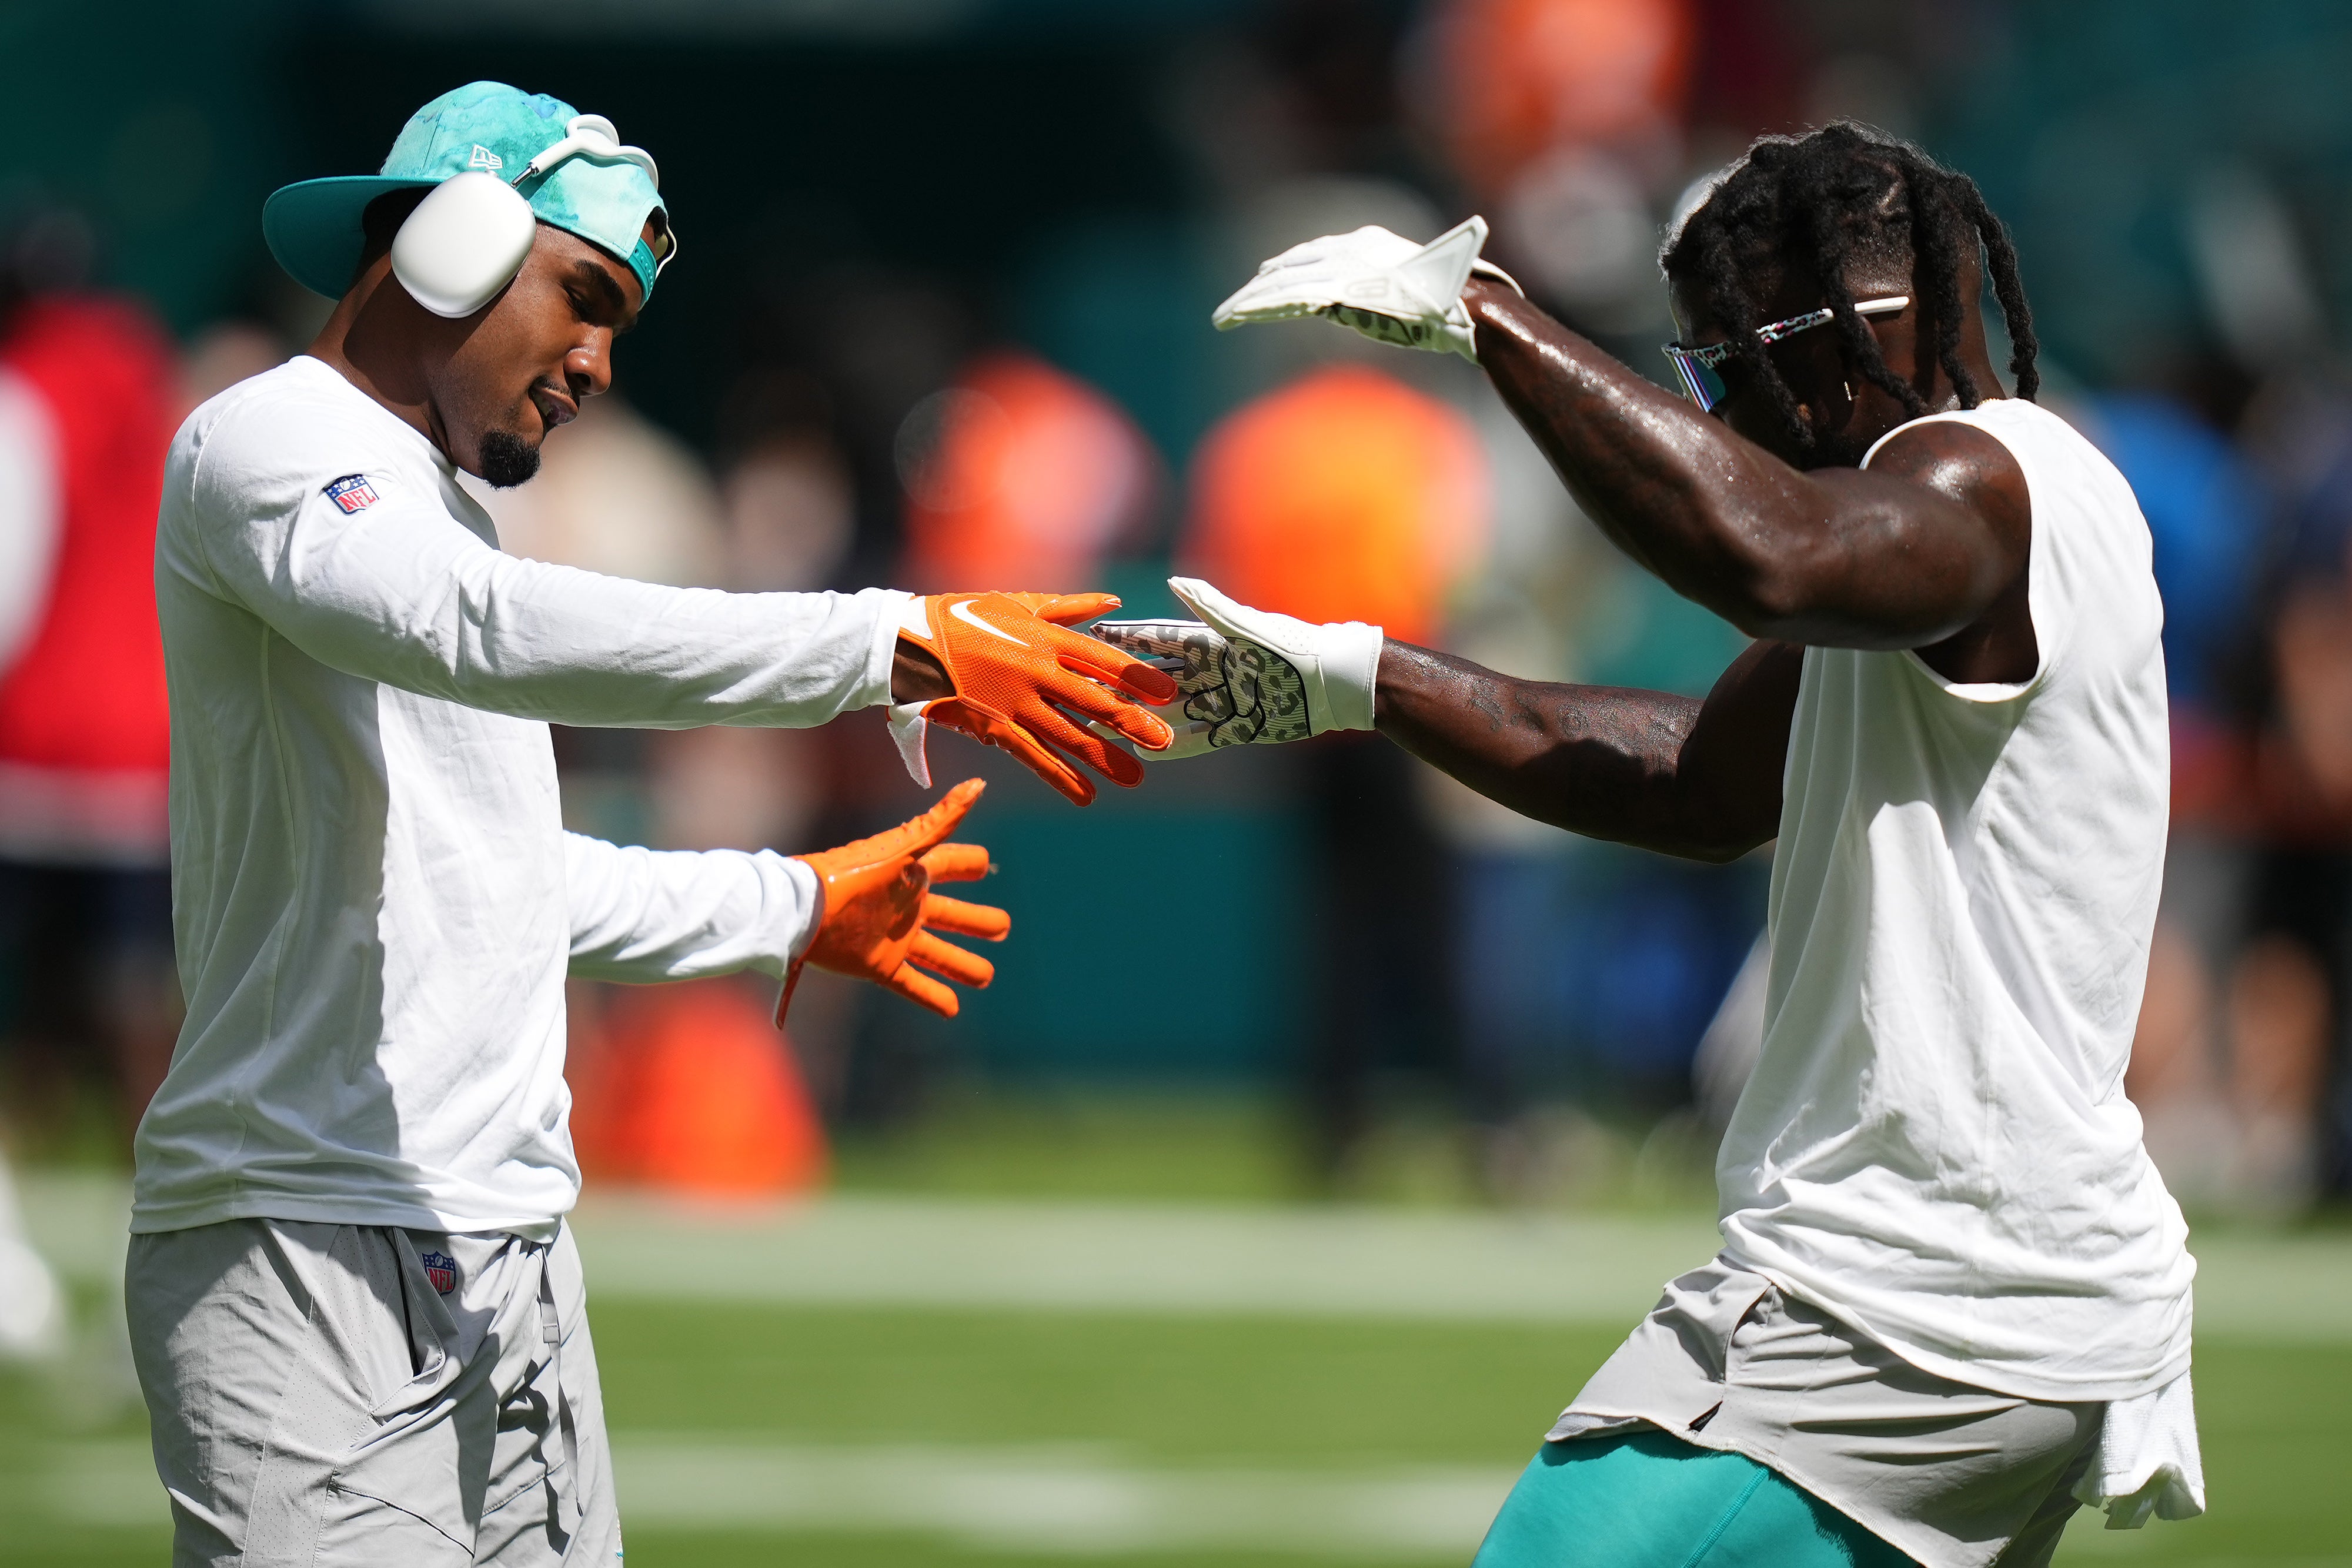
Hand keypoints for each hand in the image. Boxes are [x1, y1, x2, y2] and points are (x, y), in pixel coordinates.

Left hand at [782, 778, 1009, 1020]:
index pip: (952, 864)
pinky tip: (953, 1009)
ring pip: (939, 954)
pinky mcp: (880, 966)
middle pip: (953, 915)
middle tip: (1002, 927)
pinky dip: (933, 997)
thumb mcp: (906, 847)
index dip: (970, 863)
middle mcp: (909, 906)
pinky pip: (912, 984)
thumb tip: (979, 783)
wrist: (805, 911)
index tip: (985, 862)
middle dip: (978, 922)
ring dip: (963, 965)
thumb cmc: (855, 874)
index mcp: (916, 874)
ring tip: (986, 976)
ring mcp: (896, 938)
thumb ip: (942, 820)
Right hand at [891, 591, 1178, 805]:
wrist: (907, 641)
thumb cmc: (964, 616)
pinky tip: (1085, 794)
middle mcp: (1035, 670)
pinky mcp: (993, 725)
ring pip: (1068, 733)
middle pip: (1093, 700)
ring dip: (1103, 756)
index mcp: (1045, 637)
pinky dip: (1059, 776)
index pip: (1102, 658)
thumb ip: (1069, 607)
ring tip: (1135, 776)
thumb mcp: (1019, 602)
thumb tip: (1113, 601)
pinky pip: (1032, 755)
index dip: (1136, 677)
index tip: (1166, 693)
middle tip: (1163, 741)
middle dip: (1131, 723)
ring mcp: (1014, 700)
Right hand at [1085, 577, 1382, 757]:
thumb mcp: (1248, 627)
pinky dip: (1178, 746)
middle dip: (1124, 686)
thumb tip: (1174, 580)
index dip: (1125, 638)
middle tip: (1086, 691)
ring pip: (1173, 714)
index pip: (1157, 639)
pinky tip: (1150, 753)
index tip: (1092, 636)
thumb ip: (1210, 607)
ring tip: (1109, 728)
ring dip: (1144, 721)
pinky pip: (1201, 739)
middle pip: (1158, 681)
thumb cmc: (1292, 647)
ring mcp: (1223, 700)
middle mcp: (1211, 671)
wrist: (1333, 683)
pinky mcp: (1239, 726)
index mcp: (1209, 643)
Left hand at [1211, 217, 1519, 362]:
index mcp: (1367, 243)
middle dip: (1258, 288)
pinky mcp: (1337, 295)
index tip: (1264, 278)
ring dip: (1249, 302)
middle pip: (1292, 267)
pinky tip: (1240, 317)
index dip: (1286, 267)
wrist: (1461, 305)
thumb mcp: (1411, 286)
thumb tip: (1369, 303)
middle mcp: (1348, 249)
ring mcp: (1341, 270)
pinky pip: (1289, 302)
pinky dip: (1261, 309)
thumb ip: (1382, 288)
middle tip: (1232, 306)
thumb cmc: (1448, 302)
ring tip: (1223, 317)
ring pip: (1282, 285)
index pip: (1315, 252)